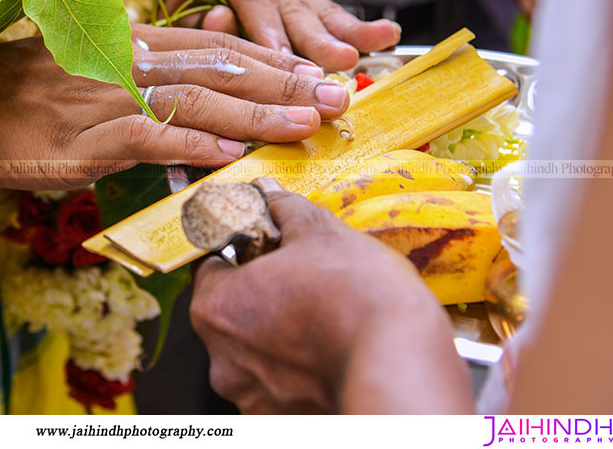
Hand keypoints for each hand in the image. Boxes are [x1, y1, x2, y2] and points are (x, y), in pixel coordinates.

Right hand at [0, 27, 351, 189]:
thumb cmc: (24, 92)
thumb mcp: (88, 67)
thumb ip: (145, 68)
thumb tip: (204, 72)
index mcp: (128, 42)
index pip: (215, 46)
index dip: (271, 59)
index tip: (316, 72)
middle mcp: (122, 62)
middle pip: (216, 69)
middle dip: (281, 83)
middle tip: (335, 97)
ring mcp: (102, 100)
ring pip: (191, 102)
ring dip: (252, 116)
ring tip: (302, 125)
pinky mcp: (80, 141)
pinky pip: (145, 138)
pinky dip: (191, 147)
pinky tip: (230, 157)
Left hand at [169, 0, 400, 70]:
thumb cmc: (182, 15)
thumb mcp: (178, 17)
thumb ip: (197, 20)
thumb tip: (221, 17)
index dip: (265, 27)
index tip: (280, 56)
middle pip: (290, 5)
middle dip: (313, 38)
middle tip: (336, 61)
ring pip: (317, 10)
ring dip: (346, 33)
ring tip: (375, 44)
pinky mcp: (308, 0)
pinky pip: (333, 16)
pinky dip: (360, 29)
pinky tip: (388, 34)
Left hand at [190, 178, 472, 413]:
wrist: (403, 364)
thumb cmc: (359, 298)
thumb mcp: (320, 232)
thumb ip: (284, 209)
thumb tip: (270, 194)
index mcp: (216, 306)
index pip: (209, 266)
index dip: (237, 249)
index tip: (262, 244)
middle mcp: (222, 358)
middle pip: (230, 312)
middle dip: (260, 292)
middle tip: (300, 276)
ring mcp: (251, 395)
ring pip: (256, 350)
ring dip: (279, 332)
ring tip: (322, 314)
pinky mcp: (282, 418)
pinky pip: (281, 384)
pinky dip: (298, 367)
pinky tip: (330, 347)